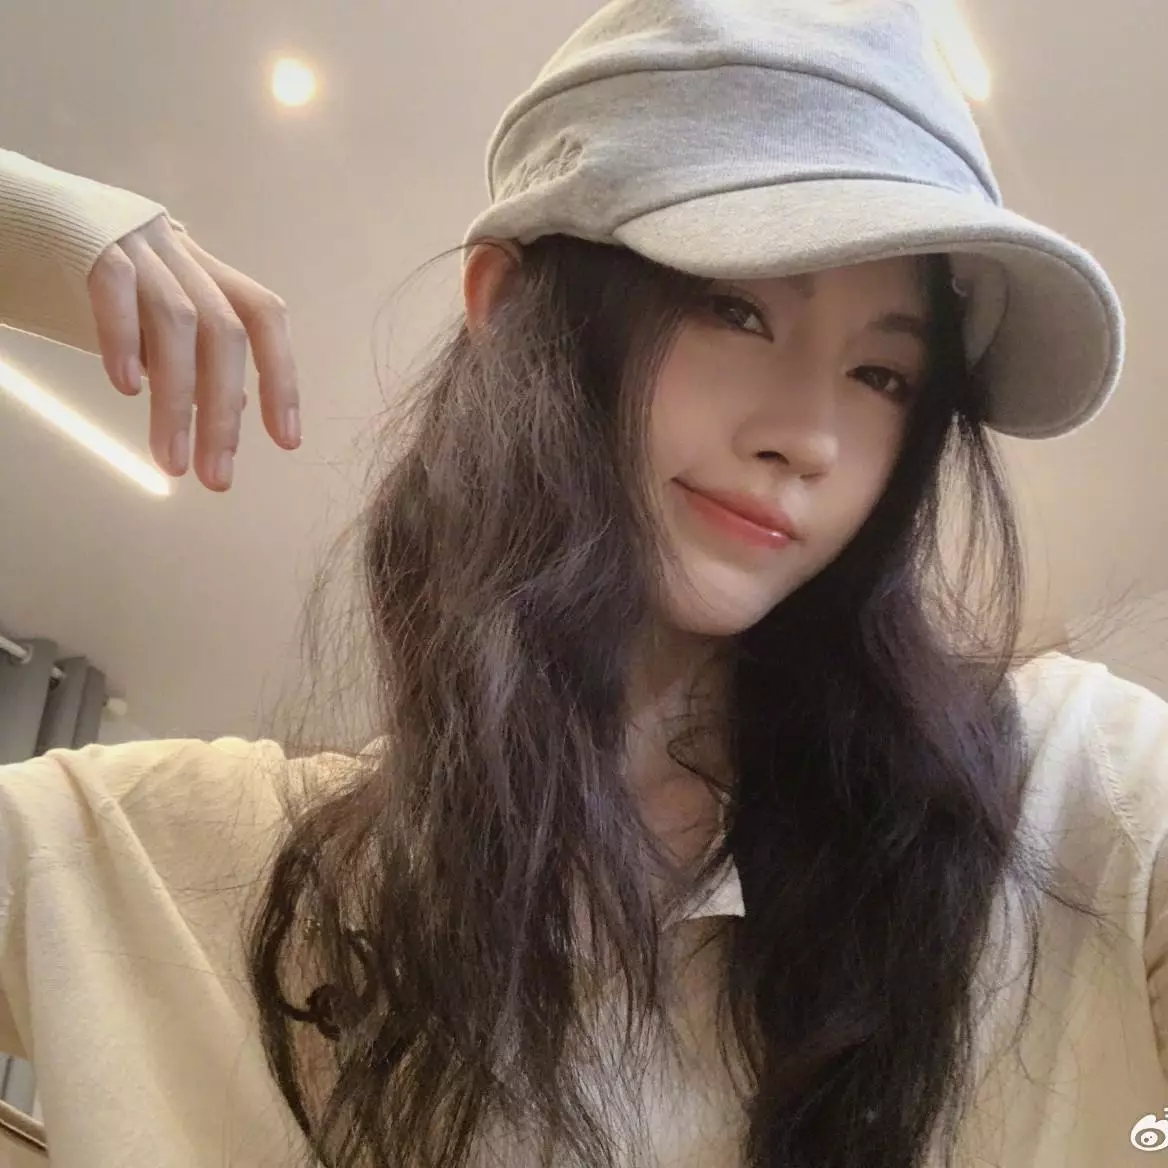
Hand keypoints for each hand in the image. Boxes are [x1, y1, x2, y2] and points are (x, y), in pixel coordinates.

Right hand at [87, 215, 299, 490]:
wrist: (4, 203)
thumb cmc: (71, 269)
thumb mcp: (141, 316)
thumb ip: (185, 355)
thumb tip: (233, 405)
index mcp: (198, 268)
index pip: (262, 317)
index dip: (281, 376)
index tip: (287, 440)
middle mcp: (176, 250)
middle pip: (223, 331)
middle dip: (223, 412)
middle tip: (216, 477)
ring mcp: (133, 240)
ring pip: (177, 321)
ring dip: (178, 400)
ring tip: (170, 459)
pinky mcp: (84, 235)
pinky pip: (115, 286)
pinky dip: (125, 338)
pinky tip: (126, 388)